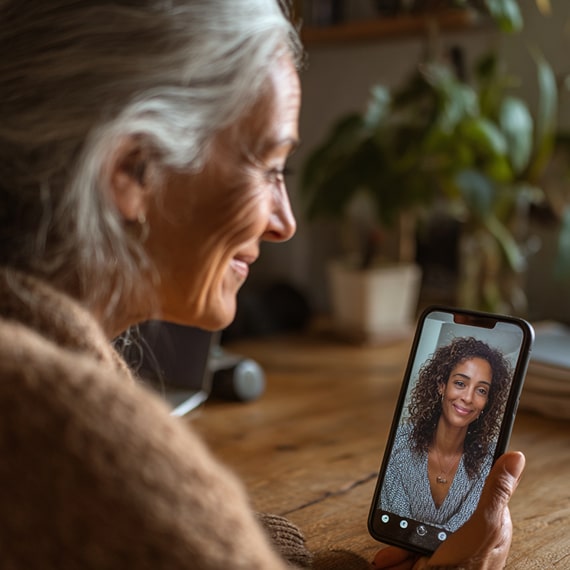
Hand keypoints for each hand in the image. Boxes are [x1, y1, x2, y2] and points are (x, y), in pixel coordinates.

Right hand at [372, 451, 525, 569]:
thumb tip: (515, 458)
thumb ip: (494, 492)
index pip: (475, 492)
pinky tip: (387, 559)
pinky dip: (395, 556)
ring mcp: (449, 551)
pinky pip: (409, 550)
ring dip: (401, 538)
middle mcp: (470, 538)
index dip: (455, 483)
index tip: (437, 472)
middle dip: (418, 514)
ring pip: (419, 531)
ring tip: (390, 540)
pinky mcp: (432, 562)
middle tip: (405, 511)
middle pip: (439, 511)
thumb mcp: (482, 526)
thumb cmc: (467, 569)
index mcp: (490, 525)